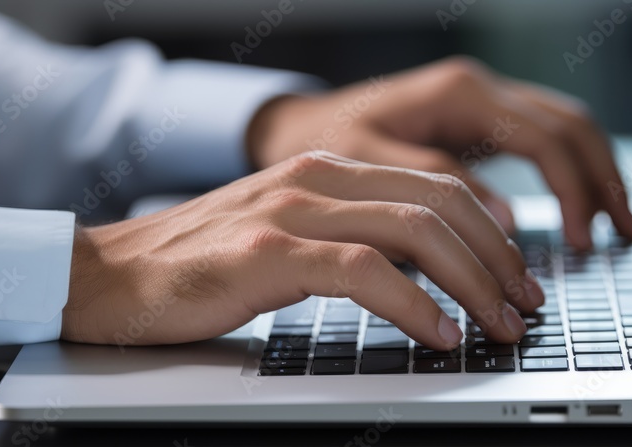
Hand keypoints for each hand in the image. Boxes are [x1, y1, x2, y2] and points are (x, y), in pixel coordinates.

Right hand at [61, 151, 544, 349]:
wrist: (108, 275)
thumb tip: (426, 276)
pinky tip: (438, 334)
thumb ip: (352, 240)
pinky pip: (365, 273)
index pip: (437, 187)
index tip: (516, 277)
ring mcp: (292, 209)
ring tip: (496, 324)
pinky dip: (415, 306)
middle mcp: (316, 176)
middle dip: (497, 258)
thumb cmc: (200, 265)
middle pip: (441, 203)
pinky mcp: (268, 251)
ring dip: (471, 282)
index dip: (491, 232)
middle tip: (523, 304)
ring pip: (414, 231)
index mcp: (328, 168)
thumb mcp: (289, 237)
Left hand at [247, 56, 631, 248]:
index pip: (542, 140)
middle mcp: (480, 89)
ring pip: (566, 127)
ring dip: (598, 174)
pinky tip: (581, 206)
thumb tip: (503, 221)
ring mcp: (484, 101)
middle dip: (603, 181)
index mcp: (459, 94)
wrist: (298, 124)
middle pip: (570, 126)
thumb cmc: (323, 140)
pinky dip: (572, 172)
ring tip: (618, 225)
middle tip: (623, 235)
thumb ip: (434, 186)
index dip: (569, 193)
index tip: (576, 243)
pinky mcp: (481, 120)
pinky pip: (545, 138)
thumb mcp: (366, 165)